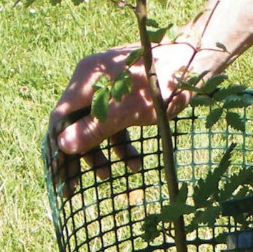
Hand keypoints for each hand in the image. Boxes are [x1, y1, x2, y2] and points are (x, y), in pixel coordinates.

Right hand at [49, 42, 201, 189]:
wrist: (194, 63)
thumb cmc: (161, 83)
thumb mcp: (128, 111)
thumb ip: (96, 128)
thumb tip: (63, 146)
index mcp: (86, 79)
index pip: (61, 117)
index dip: (58, 149)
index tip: (60, 177)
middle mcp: (92, 82)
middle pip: (77, 124)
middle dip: (80, 156)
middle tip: (74, 188)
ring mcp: (109, 89)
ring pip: (97, 127)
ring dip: (102, 153)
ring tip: (109, 176)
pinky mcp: (126, 97)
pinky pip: (116, 124)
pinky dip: (122, 144)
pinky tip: (134, 163)